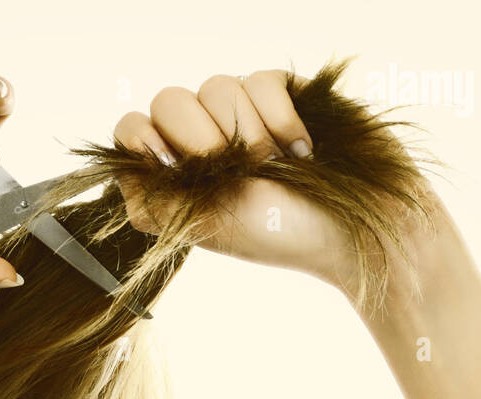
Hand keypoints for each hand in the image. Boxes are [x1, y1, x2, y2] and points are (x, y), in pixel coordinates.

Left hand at [112, 68, 431, 298]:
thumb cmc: (284, 237)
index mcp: (179, 179)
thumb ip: (155, 199)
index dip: (145, 142)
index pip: (132, 132)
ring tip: (276, 167)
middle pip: (167, 100)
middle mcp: (205, 144)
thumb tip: (123, 164)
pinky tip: (301, 148)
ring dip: (247, 133)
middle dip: (201, 138)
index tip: (175, 167)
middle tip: (240, 174)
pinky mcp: (282, 95)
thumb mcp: (207, 227)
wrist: (358, 228)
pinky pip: (258, 80)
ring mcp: (243, 117)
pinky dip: (278, 117)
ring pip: (214, 86)